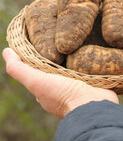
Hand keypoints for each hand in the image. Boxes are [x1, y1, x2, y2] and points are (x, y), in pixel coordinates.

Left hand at [3, 48, 118, 117]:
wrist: (93, 106)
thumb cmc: (62, 94)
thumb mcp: (35, 81)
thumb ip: (19, 69)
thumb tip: (6, 51)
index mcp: (48, 90)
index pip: (41, 69)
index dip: (41, 55)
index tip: (45, 38)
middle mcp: (63, 89)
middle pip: (60, 66)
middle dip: (62, 53)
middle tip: (65, 35)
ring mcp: (81, 86)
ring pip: (78, 66)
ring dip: (79, 55)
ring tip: (81, 37)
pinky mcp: (96, 82)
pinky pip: (93, 68)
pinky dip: (93, 59)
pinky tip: (95, 47)